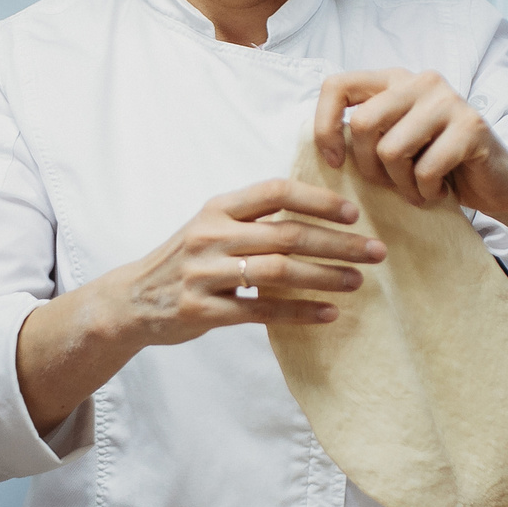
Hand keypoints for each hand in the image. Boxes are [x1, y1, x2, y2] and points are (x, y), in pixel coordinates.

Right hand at [17, 178, 389, 430]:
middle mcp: (210, 235)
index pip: (275, 192)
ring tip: (358, 282)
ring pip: (278, 271)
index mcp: (217, 209)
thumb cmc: (184, 260)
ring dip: (325, 276)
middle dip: (338, 243)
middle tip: (376, 252)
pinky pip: (261, 310)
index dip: (317, 200)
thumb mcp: (210, 226)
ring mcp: (204, 273)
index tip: (353, 214)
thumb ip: (252, 218)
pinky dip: (300, 311)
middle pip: (287, 234)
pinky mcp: (203, 311)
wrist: (131, 301)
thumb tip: (316, 213)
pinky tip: (329, 313)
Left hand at [315, 69, 507, 213]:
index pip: (337, 85)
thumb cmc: (437, 165)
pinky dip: (426, 191)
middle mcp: (421, 80)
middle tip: (390, 184)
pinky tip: (440, 191)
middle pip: (363, 124)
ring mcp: (449, 100)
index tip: (333, 162)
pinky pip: (425, 168)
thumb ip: (364, 133)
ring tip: (417, 189)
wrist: (499, 182)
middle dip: (368, 168)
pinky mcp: (471, 126)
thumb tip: (321, 144)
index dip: (324, 126)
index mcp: (395, 80)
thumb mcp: (393, 143)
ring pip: (391, 150)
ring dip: (400, 184)